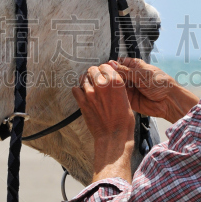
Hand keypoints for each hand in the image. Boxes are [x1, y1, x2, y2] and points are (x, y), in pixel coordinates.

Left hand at [71, 64, 134, 182]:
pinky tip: (83, 95)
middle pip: (92, 70)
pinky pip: (75, 89)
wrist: (114, 136)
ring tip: (90, 88)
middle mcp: (102, 85)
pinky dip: (78, 91)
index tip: (103, 74)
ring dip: (86, 81)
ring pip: (83, 78)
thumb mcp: (125, 98)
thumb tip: (110, 78)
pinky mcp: (82, 102)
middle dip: (94, 74)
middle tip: (96, 81)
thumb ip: (116, 86)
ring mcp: (90, 93)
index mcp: (115, 82)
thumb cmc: (123, 120)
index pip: (105, 66)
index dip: (104, 70)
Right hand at [109, 58, 198, 123]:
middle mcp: (131, 77)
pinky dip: (114, 95)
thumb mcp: (141, 74)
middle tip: (102, 77)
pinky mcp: (128, 99)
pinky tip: (109, 94)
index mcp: (135, 66)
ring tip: (105, 85)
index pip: (119, 63)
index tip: (103, 67)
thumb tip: (111, 64)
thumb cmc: (160, 83)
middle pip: (115, 74)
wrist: (168, 101)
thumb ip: (125, 70)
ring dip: (110, 85)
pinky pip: (118, 96)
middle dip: (109, 75)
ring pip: (115, 85)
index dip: (111, 65)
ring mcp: (129, 88)